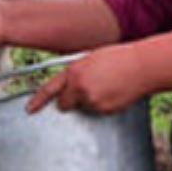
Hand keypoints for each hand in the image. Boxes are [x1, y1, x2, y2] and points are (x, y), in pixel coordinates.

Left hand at [27, 45, 149, 114]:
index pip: (50, 89)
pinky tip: (114, 93)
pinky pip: (98, 111)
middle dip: (69, 101)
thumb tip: (70, 86)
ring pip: (84, 107)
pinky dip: (103, 105)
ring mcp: (92, 101)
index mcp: (74, 72)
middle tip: (84, 91)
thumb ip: (76, 73)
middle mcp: (80, 88)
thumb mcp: (90, 59)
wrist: (141, 66)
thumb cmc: (118, 58)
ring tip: (106, 86)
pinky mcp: (105, 110)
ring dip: (90, 101)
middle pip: (65, 104)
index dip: (38, 100)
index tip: (30, 109)